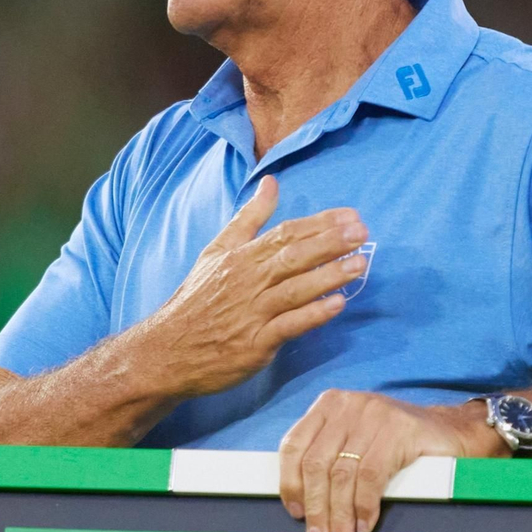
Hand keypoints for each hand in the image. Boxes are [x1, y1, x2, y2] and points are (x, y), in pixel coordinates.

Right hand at [136, 175, 369, 398]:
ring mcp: (253, 312)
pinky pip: (289, 325)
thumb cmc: (198, 298)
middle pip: (293, 256)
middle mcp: (248, 280)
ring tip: (361, 264)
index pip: (285, 233)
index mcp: (241, 256)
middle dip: (330, 243)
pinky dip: (313, 315)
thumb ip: (249, 217)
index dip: (320, 224)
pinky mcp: (256, 343)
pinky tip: (338, 305)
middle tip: (362, 233)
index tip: (351, 216)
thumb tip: (272, 182)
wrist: (168, 350)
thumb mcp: (217, 251)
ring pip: (296, 289)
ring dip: (330, 276)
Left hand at [278, 391, 496, 531]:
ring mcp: (374, 414)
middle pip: (317, 463)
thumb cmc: (396, 443)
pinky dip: (365, 505)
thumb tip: (304, 506)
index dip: (291, 482)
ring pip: (343, 473)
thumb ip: (329, 460)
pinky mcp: (400, 429)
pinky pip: (372, 475)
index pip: (294, 444)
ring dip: (340, 514)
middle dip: (316, 508)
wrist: (450, 432)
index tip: (295, 513)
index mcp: (329, 405)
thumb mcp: (355, 442)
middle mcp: (348, 405)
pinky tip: (365, 524)